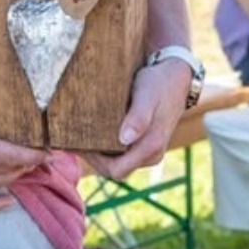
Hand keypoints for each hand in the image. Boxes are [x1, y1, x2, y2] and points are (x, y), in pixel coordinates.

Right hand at [0, 89, 51, 211]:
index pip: (16, 153)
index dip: (37, 153)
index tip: (53, 149)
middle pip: (15, 169)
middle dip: (32, 163)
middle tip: (44, 156)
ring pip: (4, 183)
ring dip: (19, 177)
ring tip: (31, 170)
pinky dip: (1, 203)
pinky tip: (9, 199)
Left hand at [83, 63, 185, 178]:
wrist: (174, 78)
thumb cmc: (158, 84)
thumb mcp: (146, 95)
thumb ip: (138, 117)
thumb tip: (125, 139)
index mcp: (152, 147)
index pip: (116, 170)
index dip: (94, 161)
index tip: (77, 142)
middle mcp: (151, 155)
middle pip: (113, 169)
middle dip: (92, 157)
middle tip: (73, 137)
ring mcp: (148, 152)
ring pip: (115, 163)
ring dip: (98, 153)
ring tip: (79, 133)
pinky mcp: (143, 145)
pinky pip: (121, 154)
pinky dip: (105, 147)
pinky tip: (92, 132)